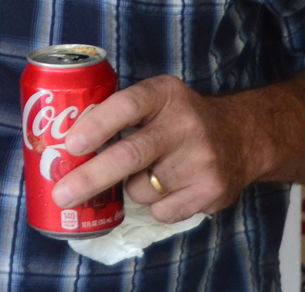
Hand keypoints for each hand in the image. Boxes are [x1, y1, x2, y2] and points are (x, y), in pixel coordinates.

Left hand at [49, 75, 263, 223]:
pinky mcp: (212, 190)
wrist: (243, 137)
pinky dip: (153, 205)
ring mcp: (202, 160)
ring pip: (140, 188)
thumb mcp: (157, 98)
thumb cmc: (181, 119)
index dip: (96, 126)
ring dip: (129, 189)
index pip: (126, 106)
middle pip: (129, 156)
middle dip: (89, 178)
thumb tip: (61, 142)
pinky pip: (162, 210)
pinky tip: (167, 188)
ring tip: (144, 173)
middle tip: (62, 194)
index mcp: (164, 94)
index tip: (70, 145)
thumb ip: (119, 111)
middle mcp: (185, 125)